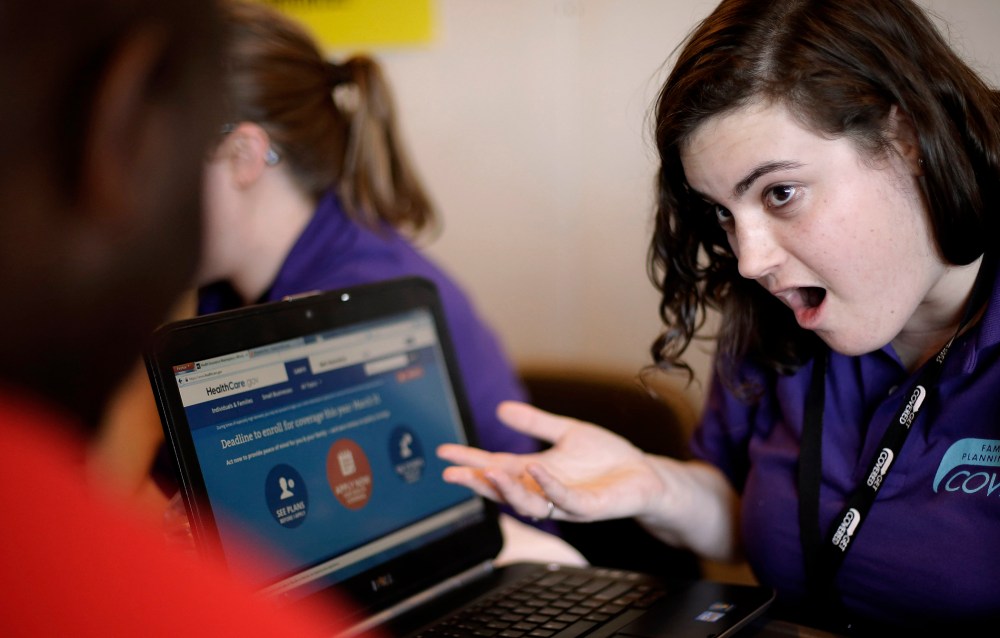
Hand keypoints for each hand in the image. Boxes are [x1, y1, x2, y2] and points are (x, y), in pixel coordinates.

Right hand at [437, 401, 665, 522]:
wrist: (646, 476)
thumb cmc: (608, 459)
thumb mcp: (567, 432)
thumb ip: (537, 423)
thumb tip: (501, 408)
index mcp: (536, 473)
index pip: (496, 467)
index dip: (470, 461)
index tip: (444, 452)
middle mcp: (546, 490)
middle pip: (504, 490)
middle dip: (477, 482)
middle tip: (451, 474)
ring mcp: (566, 501)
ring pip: (528, 503)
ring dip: (506, 489)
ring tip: (487, 470)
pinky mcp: (591, 507)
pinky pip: (565, 500)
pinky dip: (548, 485)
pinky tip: (535, 469)